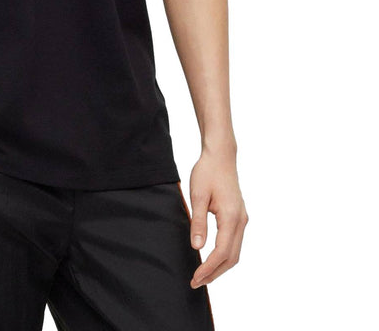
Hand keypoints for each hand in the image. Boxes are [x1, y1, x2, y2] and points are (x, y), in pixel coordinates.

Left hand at [186, 148, 247, 287]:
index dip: (209, 268)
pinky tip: (212, 258)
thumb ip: (198, 222)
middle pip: (232, 257)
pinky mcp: (239, 216)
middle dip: (215, 272)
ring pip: (235, 252)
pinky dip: (225, 255)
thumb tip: (197, 247)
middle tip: (196, 282)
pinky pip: (235, 242)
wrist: (220, 155)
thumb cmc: (207, 172)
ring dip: (220, 266)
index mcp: (231, 217)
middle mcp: (241, 221)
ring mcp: (242, 219)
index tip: (195, 278)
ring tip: (203, 275)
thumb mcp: (198, 196)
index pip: (222, 252)